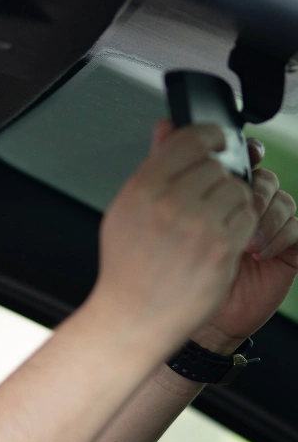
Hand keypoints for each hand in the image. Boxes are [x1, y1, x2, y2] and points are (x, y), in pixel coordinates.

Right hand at [96, 120, 257, 352]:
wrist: (133, 317)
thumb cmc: (128, 269)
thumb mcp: (126, 211)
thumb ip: (152, 166)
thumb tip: (167, 127)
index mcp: (143, 188)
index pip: (190, 138)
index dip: (210, 137)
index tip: (217, 143)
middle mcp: (170, 202)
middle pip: (217, 166)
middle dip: (216, 181)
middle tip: (202, 203)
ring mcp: (198, 225)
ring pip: (239, 190)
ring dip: (230, 205)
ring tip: (207, 227)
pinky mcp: (221, 247)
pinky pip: (248, 219)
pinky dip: (239, 229)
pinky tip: (216, 243)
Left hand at [180, 123, 297, 353]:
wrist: (172, 315)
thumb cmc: (166, 268)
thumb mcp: (157, 213)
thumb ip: (163, 166)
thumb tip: (163, 125)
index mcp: (211, 191)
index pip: (236, 155)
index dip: (239, 151)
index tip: (233, 153)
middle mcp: (240, 204)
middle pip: (259, 173)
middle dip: (244, 189)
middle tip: (224, 209)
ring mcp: (264, 224)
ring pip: (278, 196)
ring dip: (259, 213)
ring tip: (238, 237)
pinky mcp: (284, 247)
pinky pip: (296, 225)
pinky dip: (277, 234)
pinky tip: (255, 250)